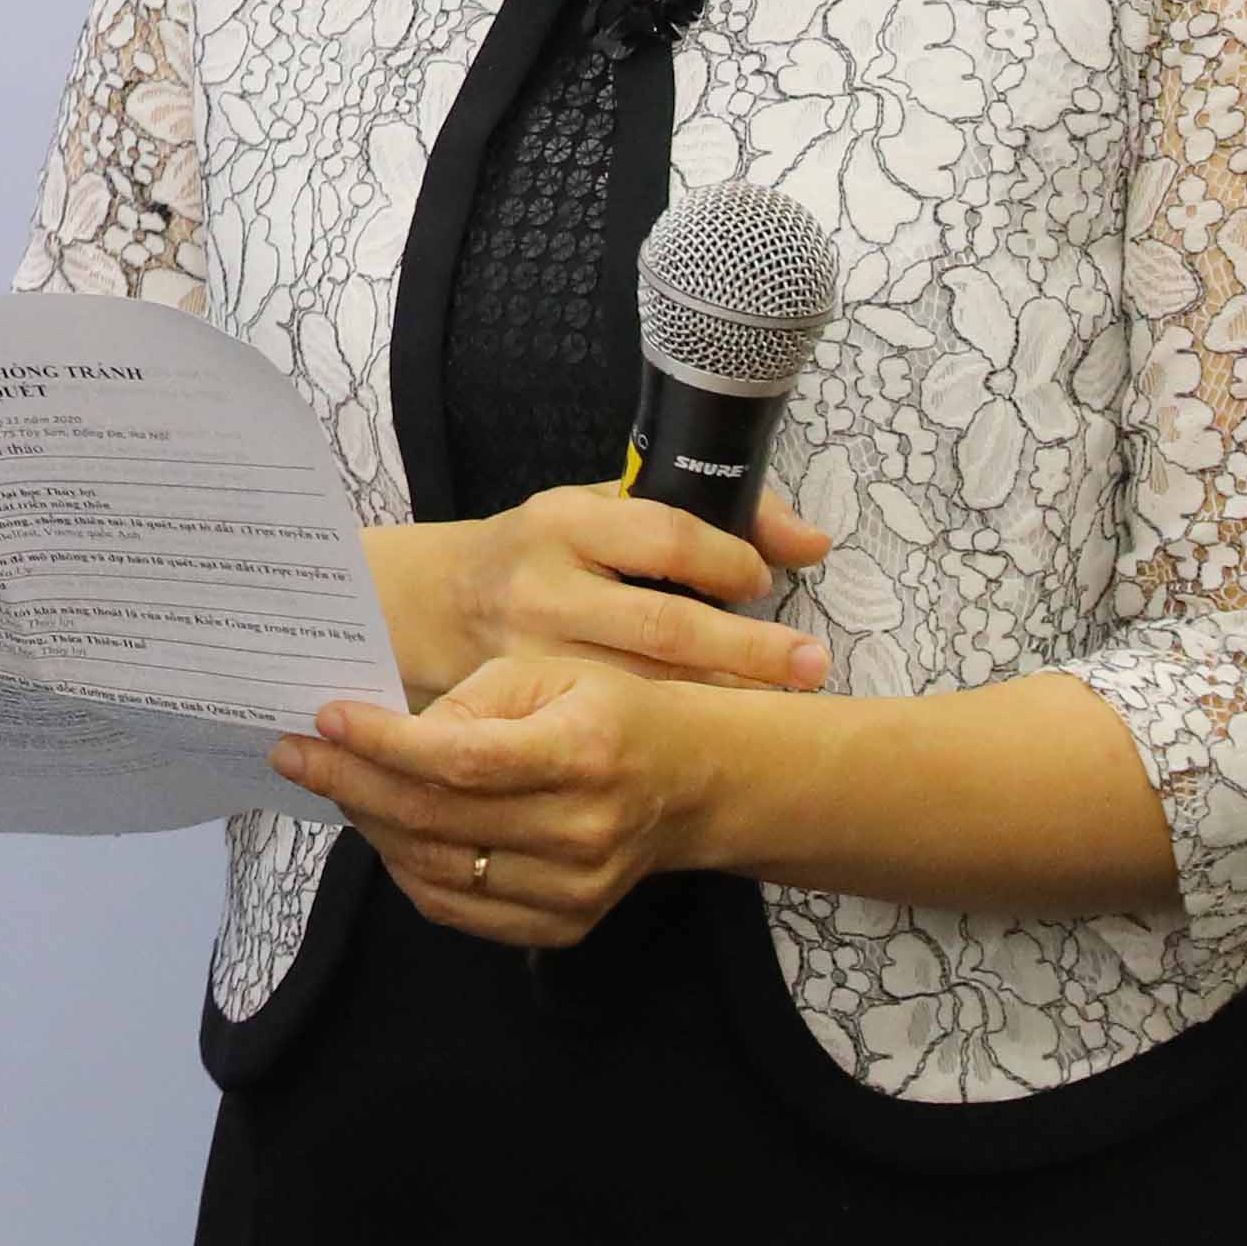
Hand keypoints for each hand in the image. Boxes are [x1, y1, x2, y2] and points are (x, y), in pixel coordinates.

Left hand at [277, 654, 753, 946]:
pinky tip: (380, 828)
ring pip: (436, 869)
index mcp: (582, 753)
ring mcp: (575, 890)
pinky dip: (406, 870)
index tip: (324, 717)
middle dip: (349, 781)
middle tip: (293, 753)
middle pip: (437, 819)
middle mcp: (582, 831)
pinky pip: (458, 910)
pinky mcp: (564, 925)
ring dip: (368, 824)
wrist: (689, 785)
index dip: (383, 743)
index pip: (461, 760)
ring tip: (331, 783)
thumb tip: (386, 734)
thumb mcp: (547, 674)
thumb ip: (470, 703)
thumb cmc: (606, 711)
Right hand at [375, 481, 832, 705]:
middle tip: (811, 663)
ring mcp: (532, 656)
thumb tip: (812, 542)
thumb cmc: (539, 554)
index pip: (665, 536)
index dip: (729, 562)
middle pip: (666, 627)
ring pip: (647, 689)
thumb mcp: (601, 513)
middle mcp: (544, 587)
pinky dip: (674, 729)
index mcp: (564, 522)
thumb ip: (700, 519)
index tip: (761, 581)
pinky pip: (614, 724)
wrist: (434, 604)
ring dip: (724, 698)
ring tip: (784, 702)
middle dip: (752, 651)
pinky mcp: (527, 709)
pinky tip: (715, 732)